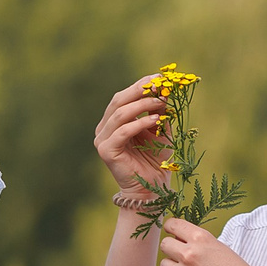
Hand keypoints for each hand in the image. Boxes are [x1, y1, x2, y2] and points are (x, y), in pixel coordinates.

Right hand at [93, 74, 172, 194]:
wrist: (151, 188)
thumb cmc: (155, 159)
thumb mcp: (160, 129)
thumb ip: (159, 111)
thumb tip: (164, 89)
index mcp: (113, 121)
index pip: (123, 97)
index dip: (140, 85)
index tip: (158, 77)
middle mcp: (104, 128)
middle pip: (118, 101)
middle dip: (139, 90)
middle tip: (158, 84)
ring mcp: (102, 140)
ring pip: (120, 114)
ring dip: (142, 105)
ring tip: (160, 102)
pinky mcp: (106, 151)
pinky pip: (122, 132)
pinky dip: (139, 123)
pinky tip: (155, 120)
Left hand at [154, 218, 264, 265]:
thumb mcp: (221, 249)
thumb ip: (200, 244)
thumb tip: (181, 240)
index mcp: (201, 238)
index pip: (173, 224)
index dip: (171, 229)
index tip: (172, 233)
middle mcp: (189, 253)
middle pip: (165, 244)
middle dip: (172, 250)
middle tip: (182, 258)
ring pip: (163, 264)